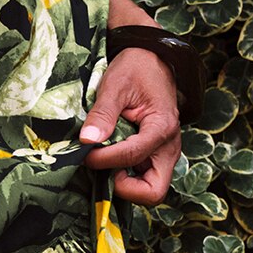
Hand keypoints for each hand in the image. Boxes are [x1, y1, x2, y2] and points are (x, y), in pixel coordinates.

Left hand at [79, 46, 183, 207]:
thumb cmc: (136, 69)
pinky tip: (108, 157)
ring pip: (149, 189)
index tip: (83, 152)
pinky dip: (124, 176)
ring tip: (102, 160)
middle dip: (124, 188)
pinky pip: (143, 178)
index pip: (132, 157)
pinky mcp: (156, 155)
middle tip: (102, 168)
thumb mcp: (115, 85)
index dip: (103, 160)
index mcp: (162, 128)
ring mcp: (164, 154)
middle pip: (153, 192)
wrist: (152, 60)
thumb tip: (87, 140)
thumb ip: (102, 114)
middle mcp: (169, 147)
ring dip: (123, 183)